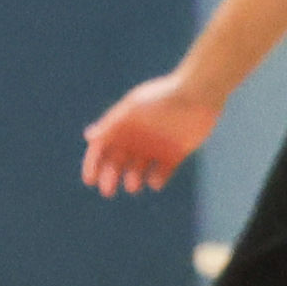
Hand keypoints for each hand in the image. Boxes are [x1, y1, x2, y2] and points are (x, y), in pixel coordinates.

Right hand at [80, 73, 220, 195]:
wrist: (198, 95)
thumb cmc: (161, 98)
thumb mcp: (132, 110)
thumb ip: (111, 124)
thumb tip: (88, 136)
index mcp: (123, 126)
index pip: (101, 148)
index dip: (93, 164)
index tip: (90, 180)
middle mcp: (137, 138)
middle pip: (116, 163)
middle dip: (109, 177)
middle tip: (108, 190)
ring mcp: (155, 147)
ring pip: (137, 171)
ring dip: (132, 181)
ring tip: (133, 184)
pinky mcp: (174, 154)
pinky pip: (162, 174)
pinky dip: (156, 180)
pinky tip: (155, 180)